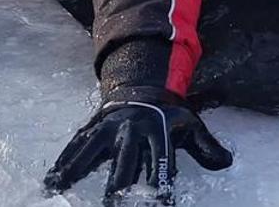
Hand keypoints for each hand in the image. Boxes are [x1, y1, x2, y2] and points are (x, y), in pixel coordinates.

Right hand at [44, 87, 232, 204]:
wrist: (142, 83)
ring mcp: (110, 127)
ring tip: (60, 187)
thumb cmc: (167, 114)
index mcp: (158, 133)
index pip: (161, 166)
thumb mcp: (190, 125)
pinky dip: (64, 162)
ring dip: (76, 170)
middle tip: (113, 205)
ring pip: (91, 151)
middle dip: (118, 188)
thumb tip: (226, 161)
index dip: (160, 188)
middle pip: (124, 164)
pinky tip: (52, 180)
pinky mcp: (93, 127)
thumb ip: (205, 146)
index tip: (159, 205)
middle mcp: (132, 130)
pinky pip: (76, 146)